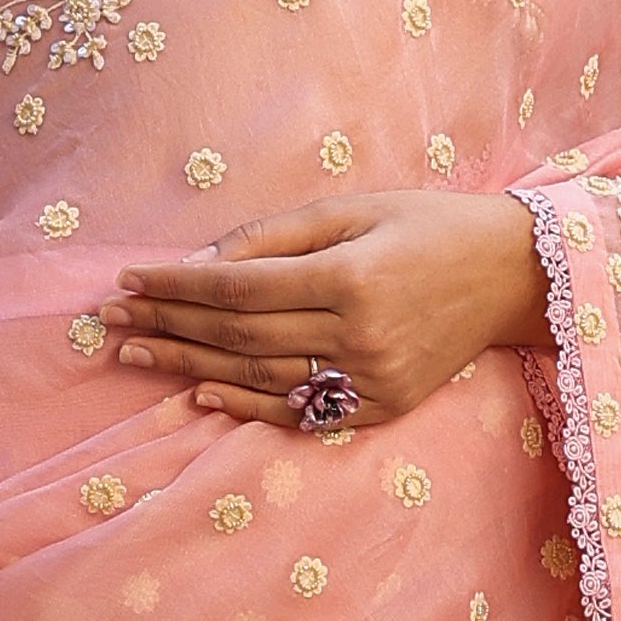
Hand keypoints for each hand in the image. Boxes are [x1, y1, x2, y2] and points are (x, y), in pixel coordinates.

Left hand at [101, 190, 549, 430]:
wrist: (510, 275)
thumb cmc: (428, 225)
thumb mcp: (354, 208)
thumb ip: (275, 237)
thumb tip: (199, 264)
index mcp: (351, 277)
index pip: (239, 290)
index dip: (177, 287)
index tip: (128, 280)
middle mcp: (360, 336)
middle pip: (240, 338)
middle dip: (168, 326)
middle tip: (110, 321)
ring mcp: (372, 379)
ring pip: (261, 377)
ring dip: (190, 367)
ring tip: (135, 355)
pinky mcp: (382, 407)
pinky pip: (301, 411)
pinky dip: (247, 406)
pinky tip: (200, 395)